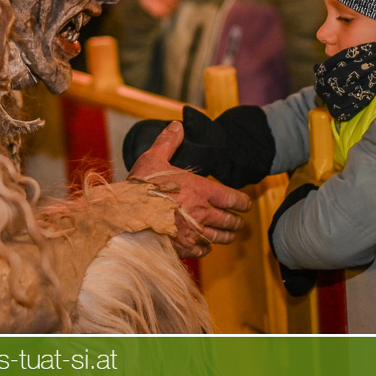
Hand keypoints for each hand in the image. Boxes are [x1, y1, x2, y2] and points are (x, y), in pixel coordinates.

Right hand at [129, 122, 251, 258]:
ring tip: (229, 236)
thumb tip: (177, 125)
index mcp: (201, 190)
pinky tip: (204, 246)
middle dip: (236, 221)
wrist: (129, 216)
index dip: (243, 202)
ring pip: (220, 238)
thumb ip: (168, 142)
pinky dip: (206, 248)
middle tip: (238, 222)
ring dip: (226, 236)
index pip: (233, 198)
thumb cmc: (142, 187)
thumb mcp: (154, 158)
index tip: (246, 204)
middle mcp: (203, 213)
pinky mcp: (184, 248)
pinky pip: (203, 251)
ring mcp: (194, 233)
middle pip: (230, 221)